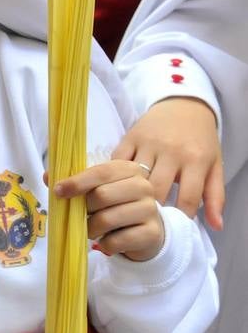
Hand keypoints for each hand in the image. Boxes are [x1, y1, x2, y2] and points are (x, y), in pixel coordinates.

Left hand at [54, 160, 164, 260]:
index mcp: (128, 169)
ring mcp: (150, 209)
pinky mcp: (151, 232)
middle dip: (84, 209)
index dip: (77, 182)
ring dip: (91, 228)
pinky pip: (116, 240)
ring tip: (92, 229)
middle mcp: (143, 186)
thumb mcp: (96, 189)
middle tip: (82, 215)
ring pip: (107, 219)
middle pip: (101, 196)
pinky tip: (107, 240)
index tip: (58, 191)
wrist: (144, 230)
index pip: (100, 172)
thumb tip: (47, 176)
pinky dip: (105, 244)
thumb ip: (73, 182)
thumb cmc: (115, 205)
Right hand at [113, 97, 223, 230]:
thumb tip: (215, 226)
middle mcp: (172, 151)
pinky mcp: (130, 136)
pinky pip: (118, 162)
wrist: (184, 105)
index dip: (178, 217)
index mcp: (196, 160)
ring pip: (135, 178)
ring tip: (129, 208)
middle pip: (157, 191)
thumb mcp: (214, 166)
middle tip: (145, 221)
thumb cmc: (200, 141)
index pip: (187, 198)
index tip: (170, 227)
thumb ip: (215, 196)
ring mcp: (149, 143)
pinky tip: (117, 187)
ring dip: (130, 195)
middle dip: (151, 210)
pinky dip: (116, 177)